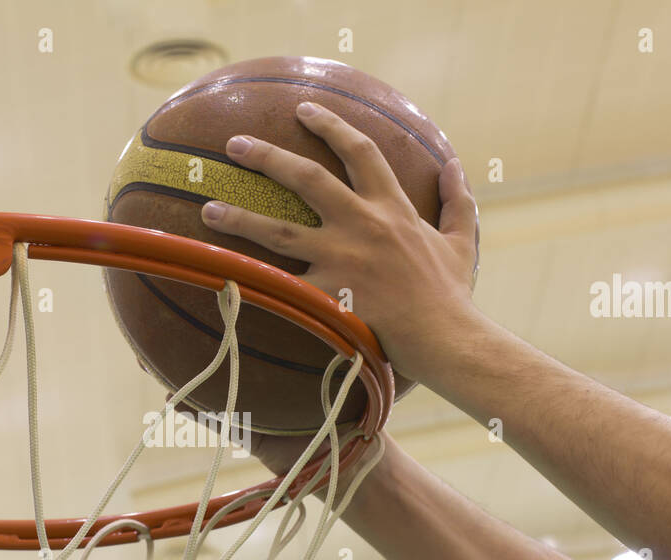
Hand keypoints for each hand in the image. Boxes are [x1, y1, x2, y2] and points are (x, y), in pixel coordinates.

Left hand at [200, 101, 479, 384]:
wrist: (445, 338)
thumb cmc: (450, 294)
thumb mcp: (461, 241)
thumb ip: (457, 201)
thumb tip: (456, 166)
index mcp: (392, 207)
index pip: (359, 152)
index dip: (331, 126)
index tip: (304, 110)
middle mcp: (361, 224)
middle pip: (306, 178)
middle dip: (267, 157)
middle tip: (235, 144)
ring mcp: (341, 259)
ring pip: (279, 230)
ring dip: (240, 217)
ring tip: (208, 207)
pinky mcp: (327, 294)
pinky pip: (281, 284)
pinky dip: (251, 279)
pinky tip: (220, 272)